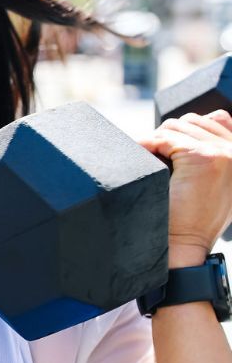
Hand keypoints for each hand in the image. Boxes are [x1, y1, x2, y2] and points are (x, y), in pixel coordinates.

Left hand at [139, 110, 231, 266]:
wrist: (187, 244)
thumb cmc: (195, 218)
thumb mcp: (217, 182)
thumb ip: (217, 155)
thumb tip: (200, 124)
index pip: (219, 118)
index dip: (189, 129)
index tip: (169, 144)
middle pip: (194, 120)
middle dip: (169, 134)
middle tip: (153, 152)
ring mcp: (222, 153)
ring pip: (176, 127)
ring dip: (157, 140)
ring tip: (147, 157)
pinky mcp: (201, 157)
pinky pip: (165, 139)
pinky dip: (147, 144)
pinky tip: (140, 153)